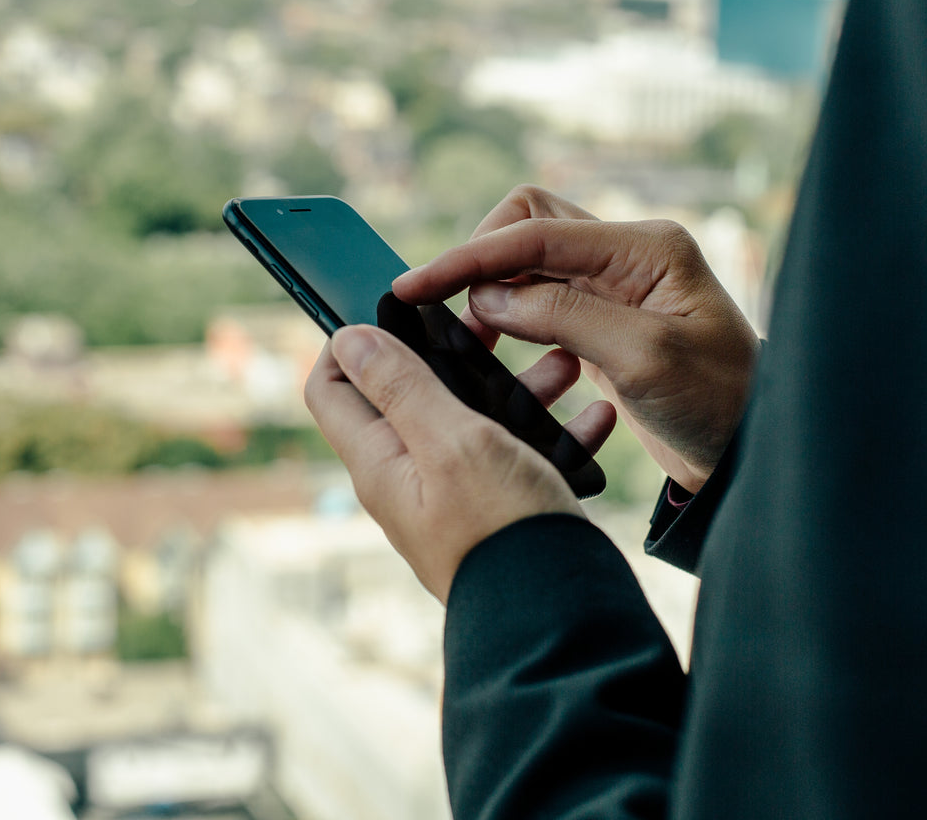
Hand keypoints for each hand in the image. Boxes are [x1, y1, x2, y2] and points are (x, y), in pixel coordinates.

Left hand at [306, 324, 614, 601]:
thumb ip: (400, 386)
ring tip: (565, 364)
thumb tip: (347, 338)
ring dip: (518, 385)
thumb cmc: (500, 529)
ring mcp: (456, 494)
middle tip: (495, 324)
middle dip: (454, 351)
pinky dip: (555, 431)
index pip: (332, 387)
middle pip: (413, 392)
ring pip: (477, 418)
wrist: (560, 617)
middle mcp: (410, 477)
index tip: (396, 309)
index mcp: (380, 460)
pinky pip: (522, 453)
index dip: (352, 341)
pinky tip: (594, 418)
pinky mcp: (502, 507)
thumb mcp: (448, 441)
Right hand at [393, 185, 758, 492]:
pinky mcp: (606, 324)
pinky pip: (542, 303)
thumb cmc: (718, 404)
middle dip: (481, 262)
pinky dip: (512, 321)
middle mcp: (629, 256)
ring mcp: (617, 289)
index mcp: (646, 248)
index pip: (536, 232)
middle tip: (450, 318)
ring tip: (468, 345)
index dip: (468, 257)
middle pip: (528, 225)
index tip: (413, 286)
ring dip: (493, 295)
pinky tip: (501, 357)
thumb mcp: (643, 359)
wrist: (751, 455)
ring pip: (530, 264)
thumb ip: (564, 317)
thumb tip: (488, 298)